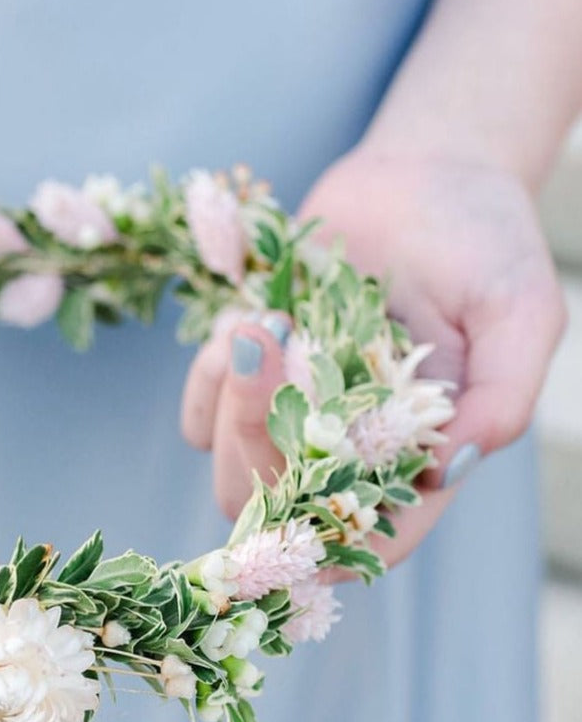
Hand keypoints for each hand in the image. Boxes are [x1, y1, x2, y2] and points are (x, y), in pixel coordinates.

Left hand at [180, 147, 566, 567]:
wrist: (423, 176)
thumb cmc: (484, 243)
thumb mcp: (520, 311)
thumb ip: (501, 396)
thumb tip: (446, 467)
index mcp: (415, 452)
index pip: (376, 535)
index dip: (335, 545)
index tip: (299, 507)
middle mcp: (348, 448)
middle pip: (281, 505)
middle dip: (259, 438)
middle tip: (273, 342)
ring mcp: (293, 414)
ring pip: (231, 465)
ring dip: (233, 401)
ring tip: (267, 320)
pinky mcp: (252, 378)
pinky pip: (202, 414)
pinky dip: (209, 378)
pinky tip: (245, 321)